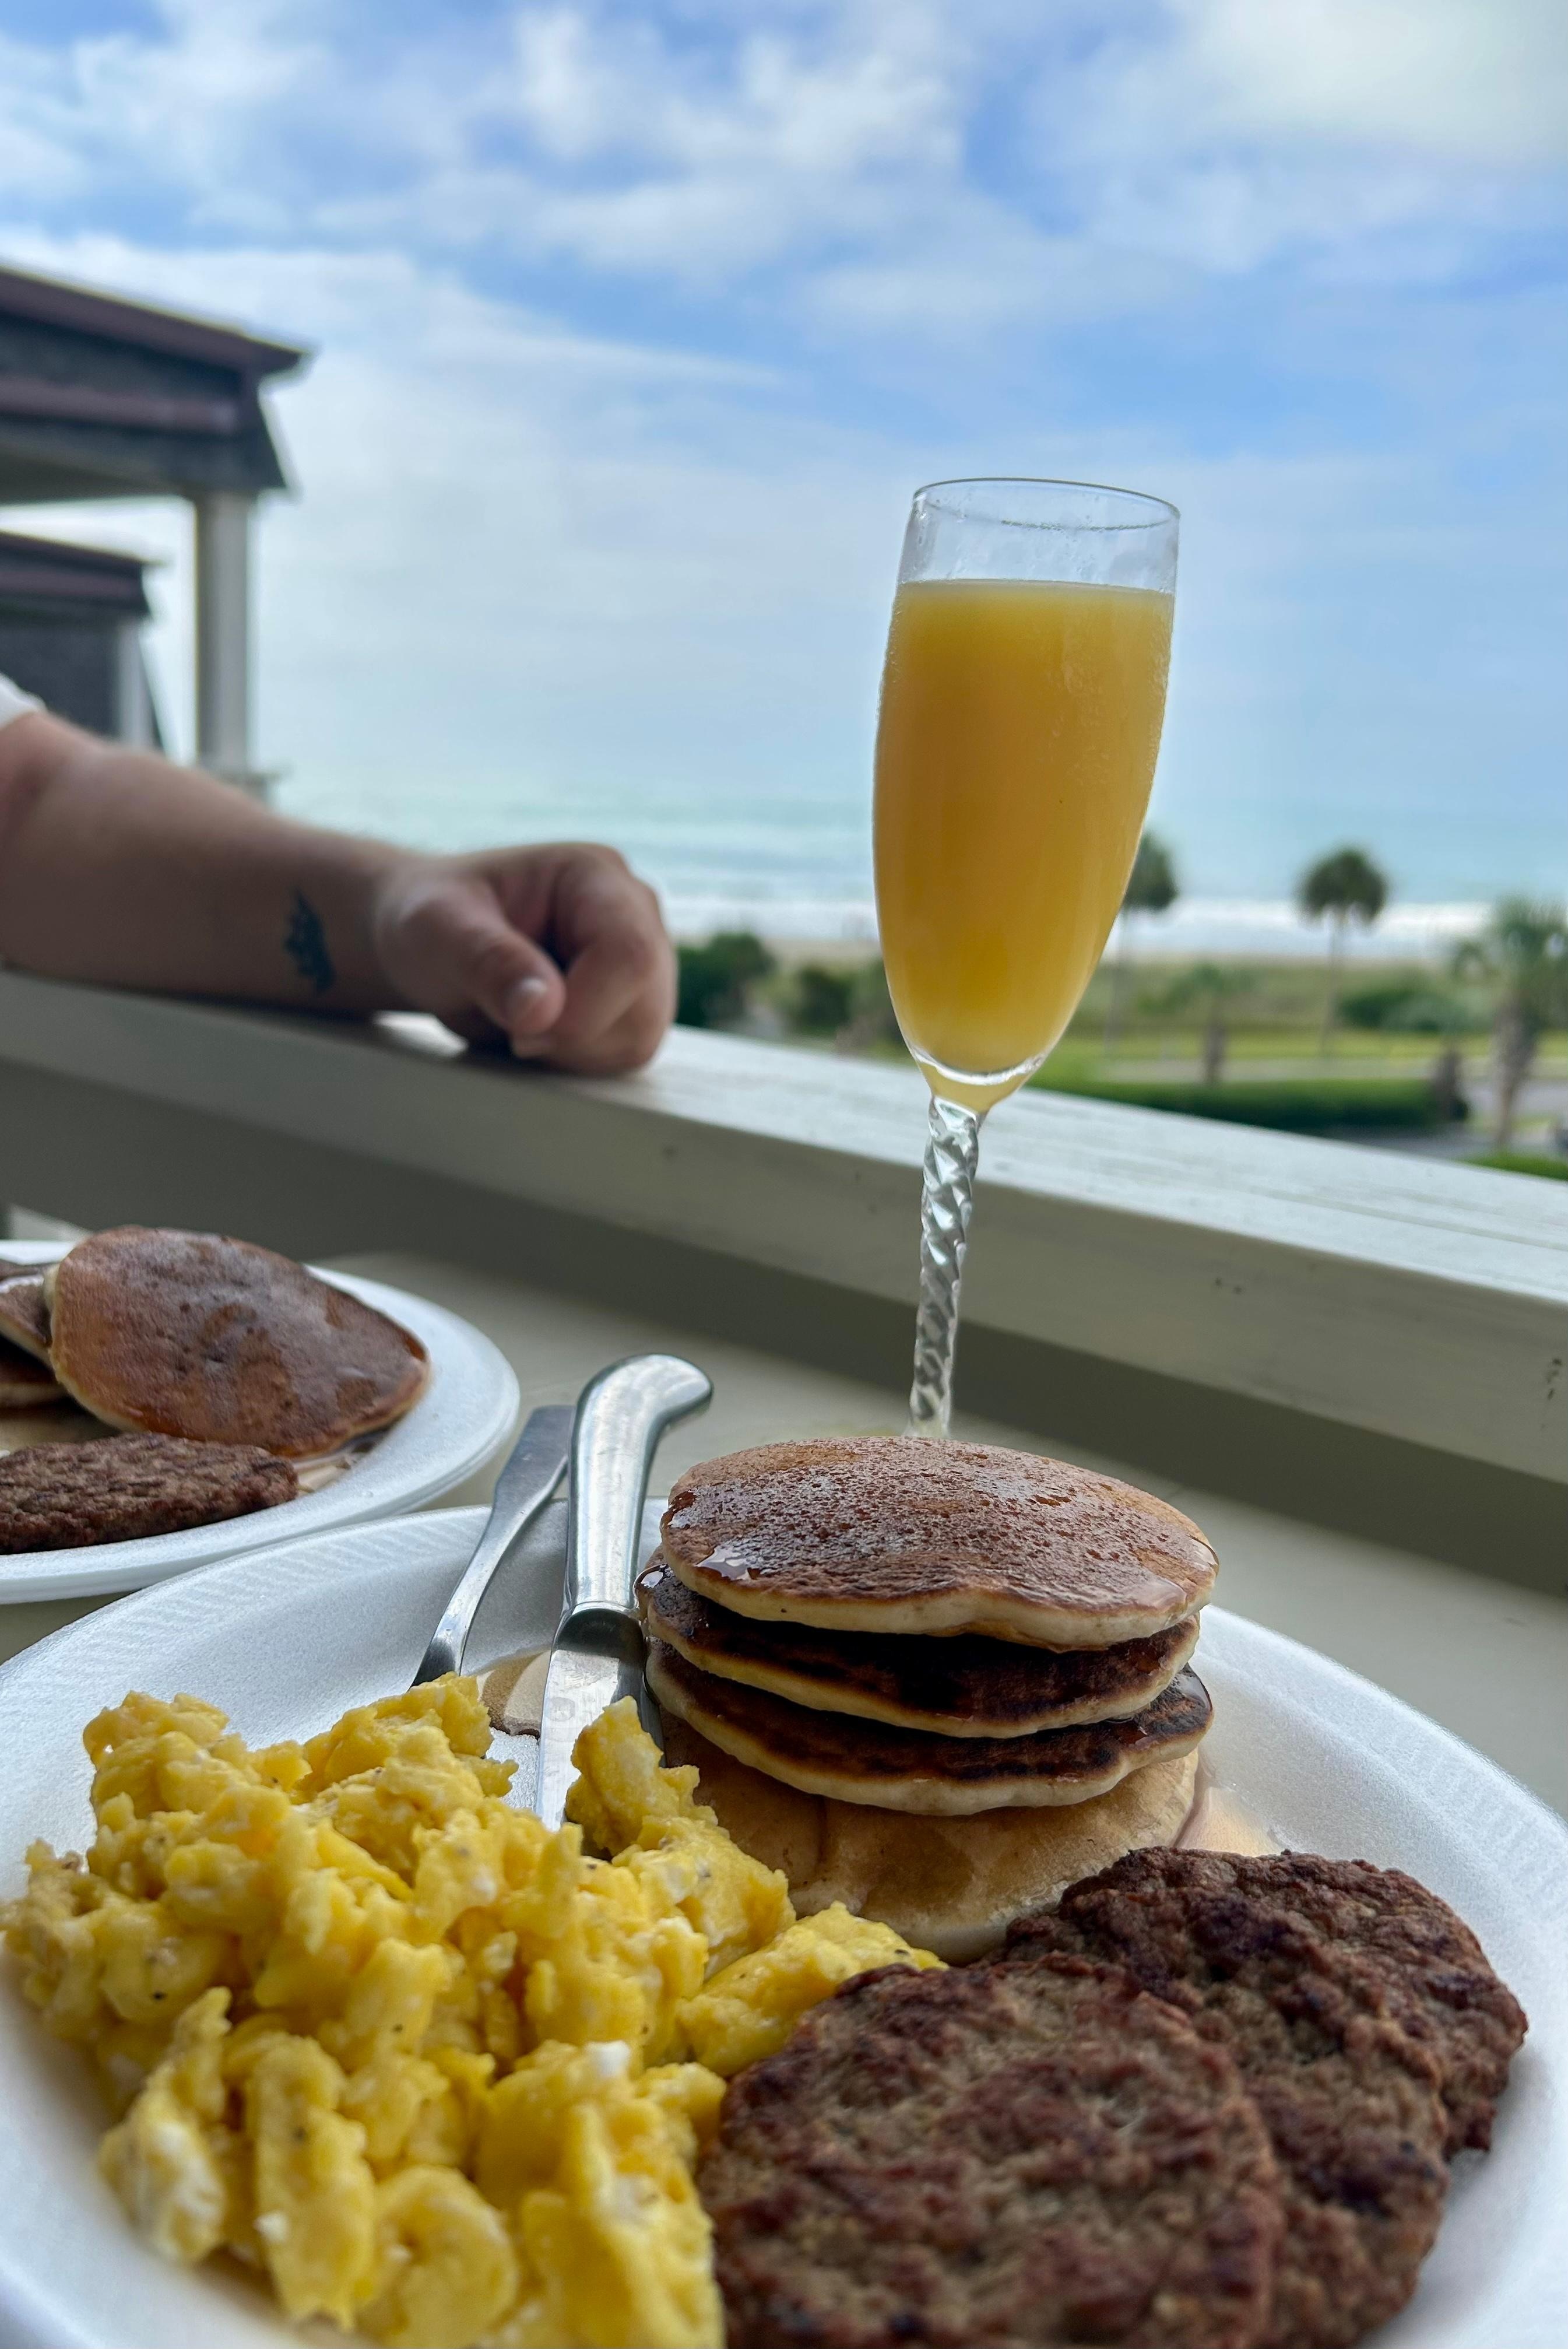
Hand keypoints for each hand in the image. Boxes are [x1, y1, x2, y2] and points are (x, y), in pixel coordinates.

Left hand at [370, 844, 674, 1074]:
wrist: (426, 939)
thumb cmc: (428, 918)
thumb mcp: (435, 928)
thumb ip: (486, 961)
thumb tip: (542, 1011)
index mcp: (594, 876)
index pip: (631, 954)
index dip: (584, 1009)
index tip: (519, 1028)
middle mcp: (633, 914)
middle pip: (646, 1006)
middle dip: (574, 1038)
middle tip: (511, 1029)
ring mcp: (640, 961)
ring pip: (639, 1039)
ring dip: (573, 1054)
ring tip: (518, 1024)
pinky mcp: (631, 1003)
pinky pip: (623, 1055)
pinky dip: (575, 1061)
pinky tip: (537, 1034)